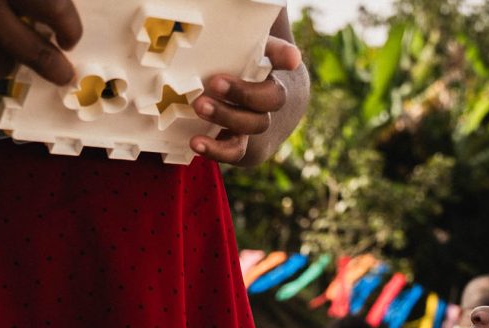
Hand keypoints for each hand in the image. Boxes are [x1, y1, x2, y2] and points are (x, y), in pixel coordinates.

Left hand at [189, 35, 300, 163]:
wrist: (253, 111)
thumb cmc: (243, 76)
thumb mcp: (244, 55)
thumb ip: (249, 42)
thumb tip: (269, 15)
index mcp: (272, 71)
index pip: (283, 59)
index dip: (285, 57)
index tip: (291, 58)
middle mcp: (271, 101)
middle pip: (268, 99)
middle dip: (242, 92)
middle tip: (214, 82)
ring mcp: (257, 124)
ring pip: (252, 125)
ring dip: (226, 116)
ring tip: (200, 106)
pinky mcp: (242, 145)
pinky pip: (234, 152)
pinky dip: (216, 150)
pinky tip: (196, 142)